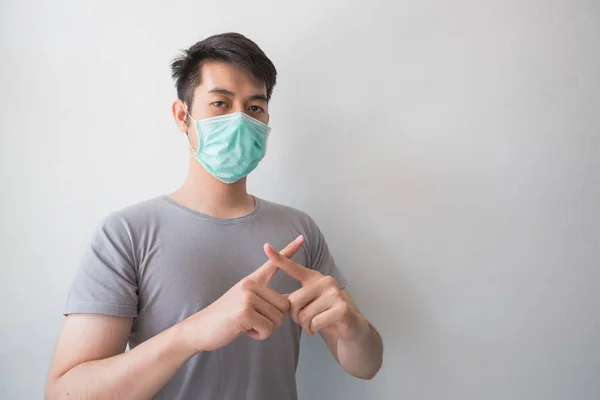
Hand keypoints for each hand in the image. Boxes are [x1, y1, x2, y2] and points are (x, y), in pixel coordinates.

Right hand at [182, 235, 304, 351]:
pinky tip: (244, 330)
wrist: (199, 329)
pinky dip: (259, 335)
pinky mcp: (245, 312)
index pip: (273, 264)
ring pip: (277, 319)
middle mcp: (250, 285)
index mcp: (251, 281)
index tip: (302, 238)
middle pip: (284, 305)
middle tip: (253, 320)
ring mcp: (248, 297)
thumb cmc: (225, 318)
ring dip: (265, 328)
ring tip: (246, 324)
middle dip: (273, 319)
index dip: (288, 251)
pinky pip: (268, 329)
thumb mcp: (243, 302)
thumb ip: (263, 299)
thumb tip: (287, 303)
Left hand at [263, 243, 368, 342]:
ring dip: (306, 326)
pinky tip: (323, 327)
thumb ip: (293, 299)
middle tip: (307, 320)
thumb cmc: (324, 314)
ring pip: (304, 315)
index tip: (266, 246)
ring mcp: (335, 293)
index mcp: (313, 278)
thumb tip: (273, 298)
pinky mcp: (341, 307)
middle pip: (294, 301)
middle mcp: (325, 281)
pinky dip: (315, 329)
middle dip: (296, 317)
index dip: (279, 258)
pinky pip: (315, 323)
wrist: (349, 326)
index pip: (293, 268)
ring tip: (316, 323)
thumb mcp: (307, 304)